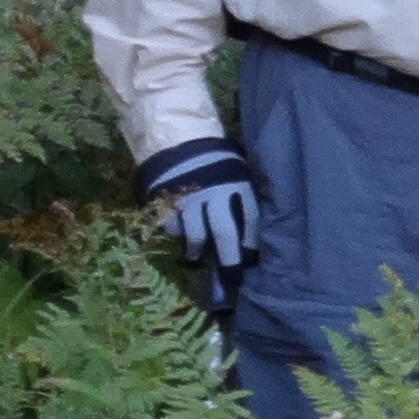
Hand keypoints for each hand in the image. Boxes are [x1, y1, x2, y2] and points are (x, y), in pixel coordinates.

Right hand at [138, 134, 258, 269]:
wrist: (178, 138)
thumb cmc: (215, 159)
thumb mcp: (237, 170)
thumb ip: (244, 194)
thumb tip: (253, 229)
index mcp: (237, 184)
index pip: (251, 219)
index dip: (251, 242)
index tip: (250, 259)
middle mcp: (215, 194)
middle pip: (224, 234)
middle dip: (229, 260)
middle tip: (231, 280)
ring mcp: (188, 200)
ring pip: (194, 235)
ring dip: (196, 251)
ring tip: (196, 258)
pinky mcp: (166, 202)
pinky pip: (172, 226)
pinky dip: (176, 233)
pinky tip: (179, 235)